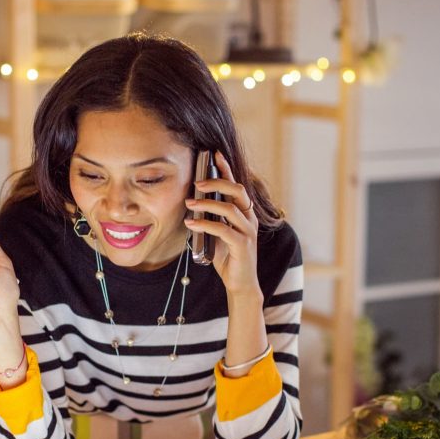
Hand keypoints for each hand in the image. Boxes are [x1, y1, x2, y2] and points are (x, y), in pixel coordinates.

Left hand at [184, 151, 260, 297]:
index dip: (226, 169)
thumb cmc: (229, 258)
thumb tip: (192, 204)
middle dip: (216, 182)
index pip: (236, 186)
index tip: (214, 154)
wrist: (240, 284)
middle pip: (237, 191)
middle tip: (197, 182)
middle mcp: (250, 219)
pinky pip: (222, 229)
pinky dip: (204, 224)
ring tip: (189, 202)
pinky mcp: (242, 245)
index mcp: (245, 214)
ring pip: (229, 208)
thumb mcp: (218, 234)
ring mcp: (248, 232)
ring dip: (207, 203)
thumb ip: (211, 219)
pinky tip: (191, 223)